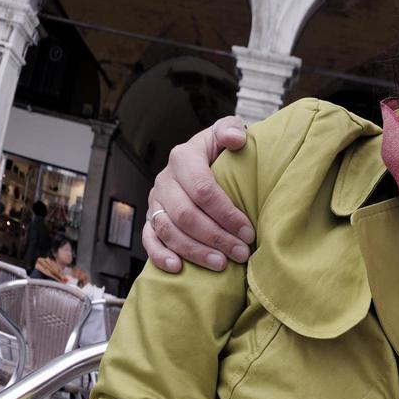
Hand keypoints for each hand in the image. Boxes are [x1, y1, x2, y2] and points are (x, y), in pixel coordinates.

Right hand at [140, 116, 250, 272]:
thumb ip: (231, 129)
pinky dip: (160, 255)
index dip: (226, 213)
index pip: (204, 190)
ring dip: (194, 251)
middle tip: (240, 253)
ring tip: (221, 265)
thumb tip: (236, 139)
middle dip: (215, 237)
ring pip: (169, 231)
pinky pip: (149, 239)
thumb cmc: (219, 149)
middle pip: (186, 215)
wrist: (201, 159)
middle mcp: (165, 180)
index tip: (248, 231)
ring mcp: (155, 201)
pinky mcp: (149, 218)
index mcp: (184, 157)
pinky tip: (178, 268)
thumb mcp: (226, 131)